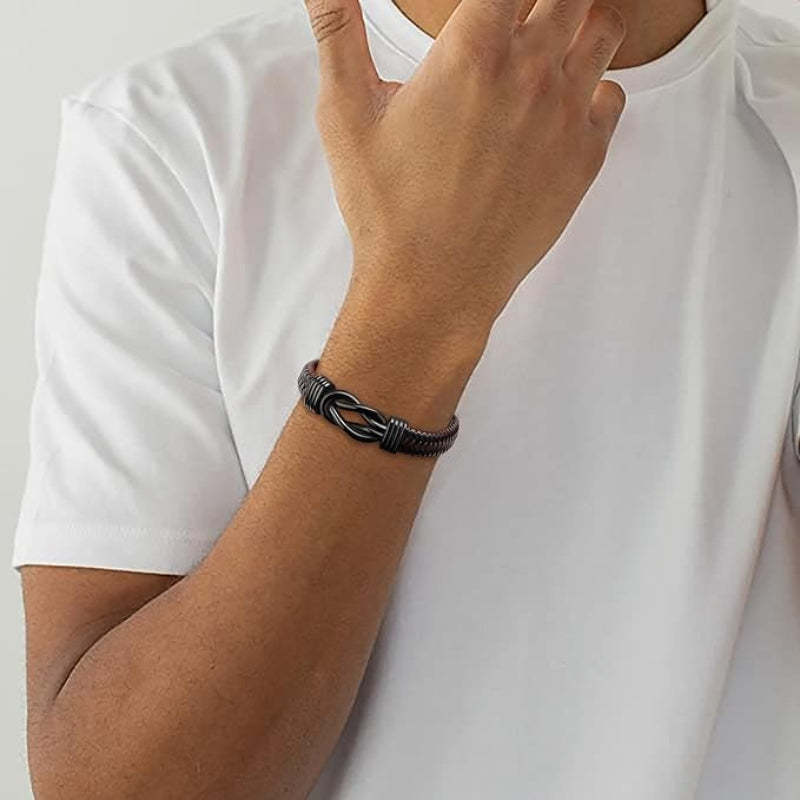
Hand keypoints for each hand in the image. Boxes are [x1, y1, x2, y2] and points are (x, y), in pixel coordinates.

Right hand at [305, 0, 626, 337]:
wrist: (432, 287)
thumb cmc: (386, 207)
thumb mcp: (345, 113)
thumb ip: (336, 30)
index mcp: (473, 50)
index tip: (489, 8)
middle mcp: (531, 72)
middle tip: (515, 22)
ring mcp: (566, 116)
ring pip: (603, 28)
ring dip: (580, 23)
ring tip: (548, 43)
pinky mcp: (585, 159)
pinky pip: (613, 95)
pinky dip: (593, 88)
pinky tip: (558, 106)